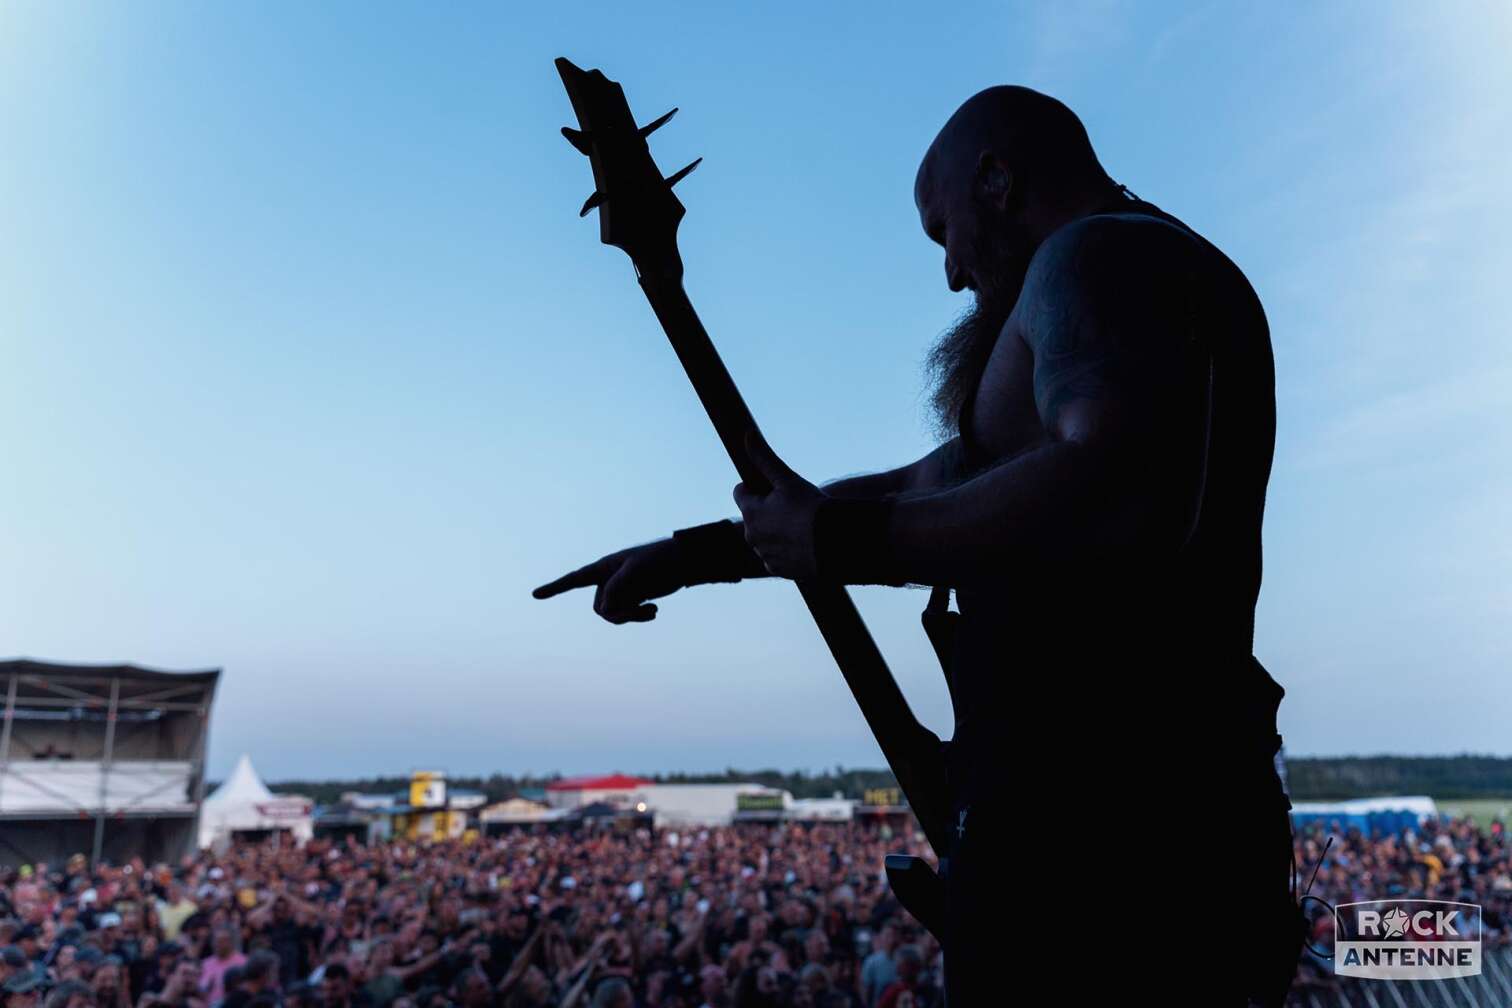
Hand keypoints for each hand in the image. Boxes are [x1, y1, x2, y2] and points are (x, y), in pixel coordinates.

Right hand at [532, 537, 686, 623]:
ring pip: (613, 615)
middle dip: (618, 613)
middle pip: (600, 608)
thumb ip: (617, 587)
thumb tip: (604, 608)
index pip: (574, 579)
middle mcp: (608, 580)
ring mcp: (621, 590)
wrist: (683, 563)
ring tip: (651, 611)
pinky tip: (654, 610)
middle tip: (640, 611)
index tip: (535, 595)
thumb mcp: (637, 571)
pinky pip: (626, 615)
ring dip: (630, 617)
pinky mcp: (633, 598)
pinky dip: (638, 616)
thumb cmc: (659, 560)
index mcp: (604, 567)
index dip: (554, 588)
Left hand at [733, 431, 824, 578]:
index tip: (776, 489)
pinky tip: (803, 544)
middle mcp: (751, 537)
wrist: (835, 543)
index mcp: (750, 513)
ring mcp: (764, 555)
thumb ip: (764, 458)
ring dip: (776, 531)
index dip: (758, 487)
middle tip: (794, 508)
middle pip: (753, 516)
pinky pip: (776, 556)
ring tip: (802, 526)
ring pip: (765, 537)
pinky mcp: (778, 570)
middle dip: (768, 510)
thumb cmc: (811, 508)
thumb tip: (746, 434)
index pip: (740, 492)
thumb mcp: (787, 479)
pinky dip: (785, 550)